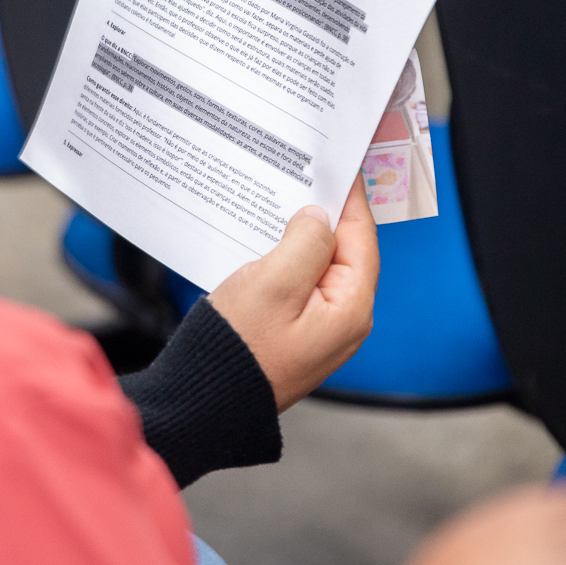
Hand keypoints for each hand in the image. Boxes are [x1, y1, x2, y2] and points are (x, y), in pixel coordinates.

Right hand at [208, 178, 377, 410]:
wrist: (205, 401)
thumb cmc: (237, 349)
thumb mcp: (274, 283)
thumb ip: (306, 242)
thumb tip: (318, 218)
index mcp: (350, 309)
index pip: (361, 236)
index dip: (349, 196)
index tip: (342, 163)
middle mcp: (342, 320)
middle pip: (343, 250)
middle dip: (324, 213)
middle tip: (307, 173)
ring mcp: (318, 329)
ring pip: (317, 265)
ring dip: (300, 235)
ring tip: (282, 200)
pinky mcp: (294, 332)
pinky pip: (298, 283)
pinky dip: (286, 258)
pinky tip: (267, 240)